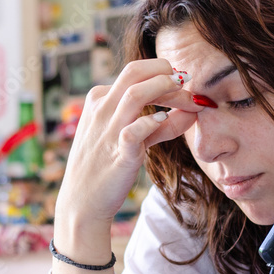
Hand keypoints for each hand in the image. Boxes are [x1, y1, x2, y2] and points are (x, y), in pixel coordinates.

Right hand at [53, 59, 201, 265]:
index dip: (162, 71)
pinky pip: (134, 131)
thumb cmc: (107, 166)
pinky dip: (152, 123)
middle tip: (188, 82)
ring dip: (167, 90)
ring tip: (188, 98)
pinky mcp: (118, 153)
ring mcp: (107, 130)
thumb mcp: (128, 137)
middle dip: (166, 71)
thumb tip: (190, 109)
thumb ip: (157, 123)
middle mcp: (101, 110)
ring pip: (136, 94)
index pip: (134, 73)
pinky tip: (164, 121)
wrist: (83, 202)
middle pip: (135, 73)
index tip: (182, 81)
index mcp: (99, 99)